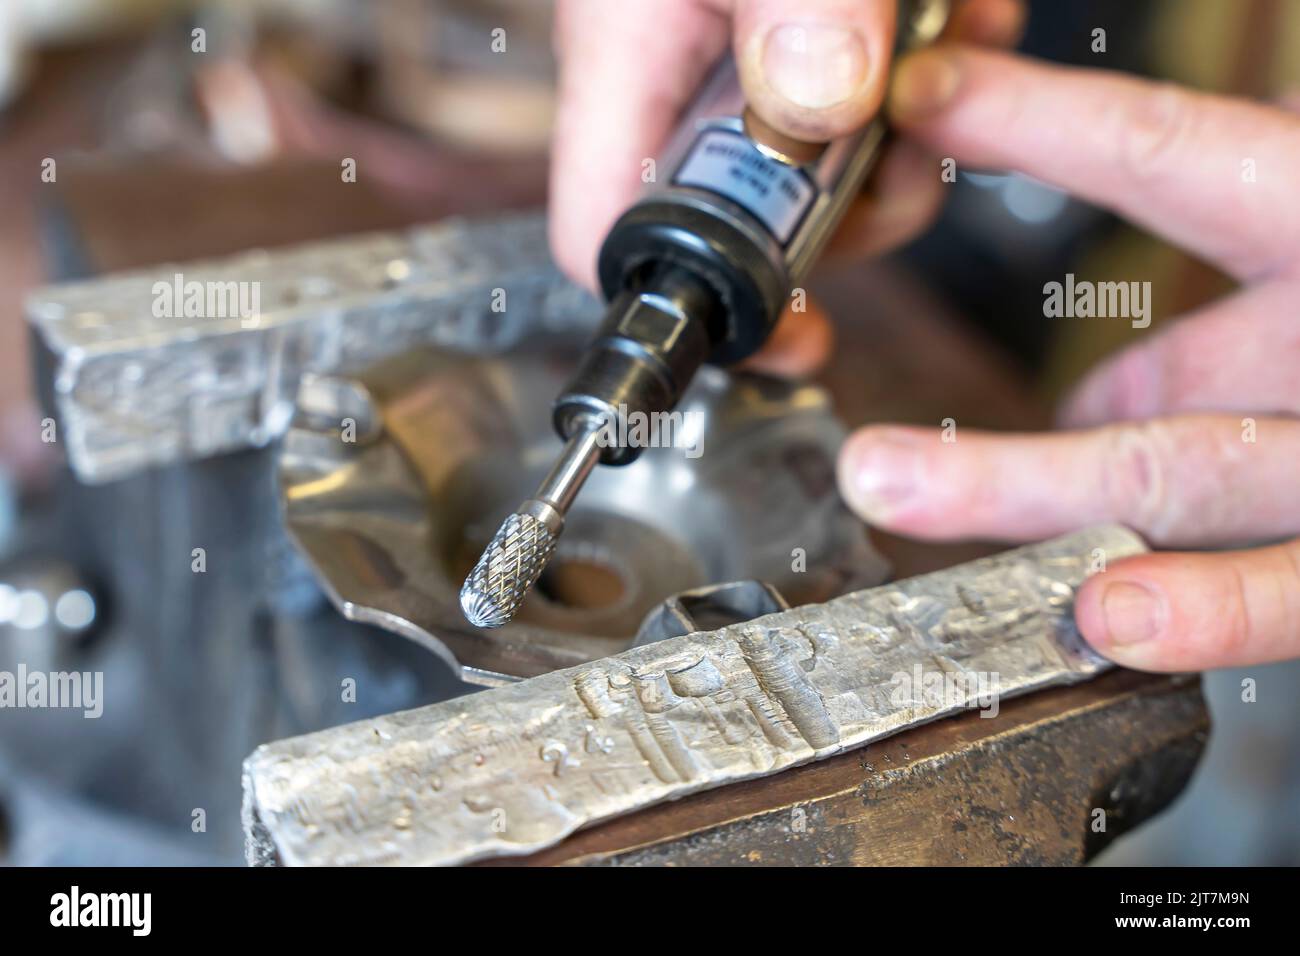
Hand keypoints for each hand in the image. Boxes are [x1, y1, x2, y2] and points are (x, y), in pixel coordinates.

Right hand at [548, 0, 1023, 373]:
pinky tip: (943, 13)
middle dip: (843, 212)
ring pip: (819, 170)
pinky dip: (925, 74)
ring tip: (937, 43)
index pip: (606, 236)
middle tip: (898, 159)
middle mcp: (678, 70)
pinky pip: (868, 101)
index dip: (693, 305)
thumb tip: (819, 100)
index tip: (790, 331)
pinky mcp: (810, 38)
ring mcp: (747, 57)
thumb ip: (796, 0)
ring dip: (902, 137)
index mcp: (626, 53)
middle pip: (741, 225)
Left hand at [837, 46, 1299, 671]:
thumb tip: (1090, 407)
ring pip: (1210, 489)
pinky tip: (1117, 622)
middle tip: (874, 466)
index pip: (1179, 159)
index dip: (1047, 124)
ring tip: (914, 512)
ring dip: (1052, 512)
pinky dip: (1218, 607)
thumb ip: (1209, 350)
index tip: (928, 95)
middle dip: (1015, 447)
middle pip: (1172, 405)